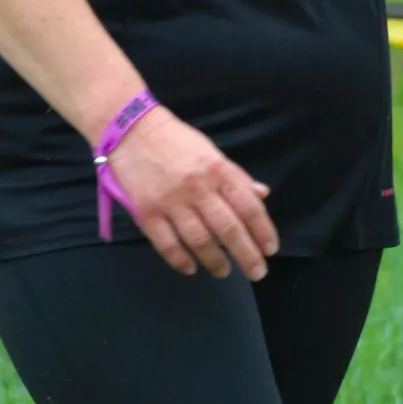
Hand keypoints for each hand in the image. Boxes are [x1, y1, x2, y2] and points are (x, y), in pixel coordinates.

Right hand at [109, 107, 279, 280]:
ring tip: (223, 272)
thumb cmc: (177, 141)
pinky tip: (191, 268)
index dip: (263, 230)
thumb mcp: (211, 151)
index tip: (270, 249)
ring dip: (215, 262)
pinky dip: (181, 260)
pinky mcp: (147, 213)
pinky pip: (167, 245)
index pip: (247, 205)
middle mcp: (197, 187)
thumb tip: (261, 195)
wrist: (131, 130)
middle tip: (257, 273)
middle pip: (228, 228)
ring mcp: (171, 202)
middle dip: (246, 255)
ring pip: (200, 241)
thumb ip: (236, 176)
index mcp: (217, 169)